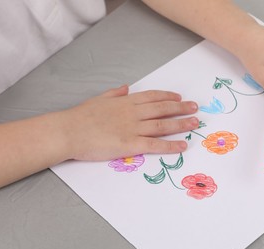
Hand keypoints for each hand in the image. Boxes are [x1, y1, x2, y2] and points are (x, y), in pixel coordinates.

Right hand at [62, 85, 198, 160]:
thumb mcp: (98, 98)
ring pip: (162, 125)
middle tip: (195, 107)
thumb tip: (126, 87)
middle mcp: (133, 113)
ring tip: (195, 122)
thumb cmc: (80, 116)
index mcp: (125, 102)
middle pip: (162, 109)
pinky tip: (183, 145)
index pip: (152, 96)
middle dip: (181, 108)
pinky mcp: (130, 145)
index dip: (168, 96)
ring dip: (181, 123)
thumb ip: (115, 93)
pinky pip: (155, 145)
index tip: (179, 97)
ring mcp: (133, 128)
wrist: (68, 131)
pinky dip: (171, 144)